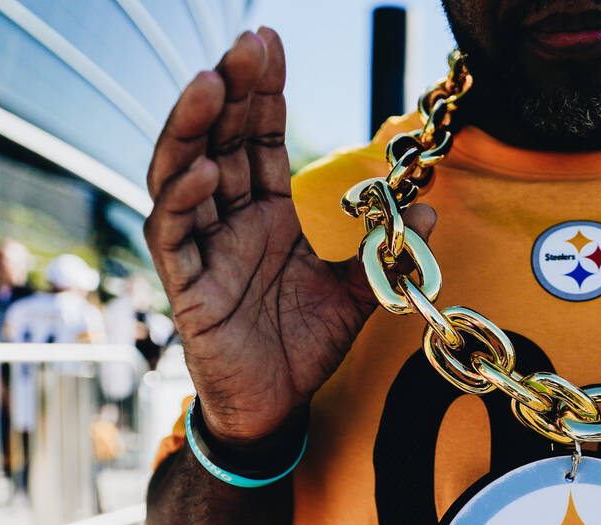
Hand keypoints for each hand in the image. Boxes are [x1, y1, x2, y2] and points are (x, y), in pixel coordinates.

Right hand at [144, 28, 433, 443]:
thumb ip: (383, 250)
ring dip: (195, 128)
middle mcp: (232, 220)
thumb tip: (426, 209)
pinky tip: (205, 171)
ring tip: (213, 85)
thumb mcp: (356, 291)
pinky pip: (174, 233)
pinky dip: (185, 200)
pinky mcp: (186, 283)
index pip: (262, 140)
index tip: (272, 44)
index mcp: (270, 213)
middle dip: (234, 91)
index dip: (266, 94)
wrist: (277, 404)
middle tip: (248, 44)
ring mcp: (204, 247)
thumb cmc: (306, 344)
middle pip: (223, 141)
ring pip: (185, 174)